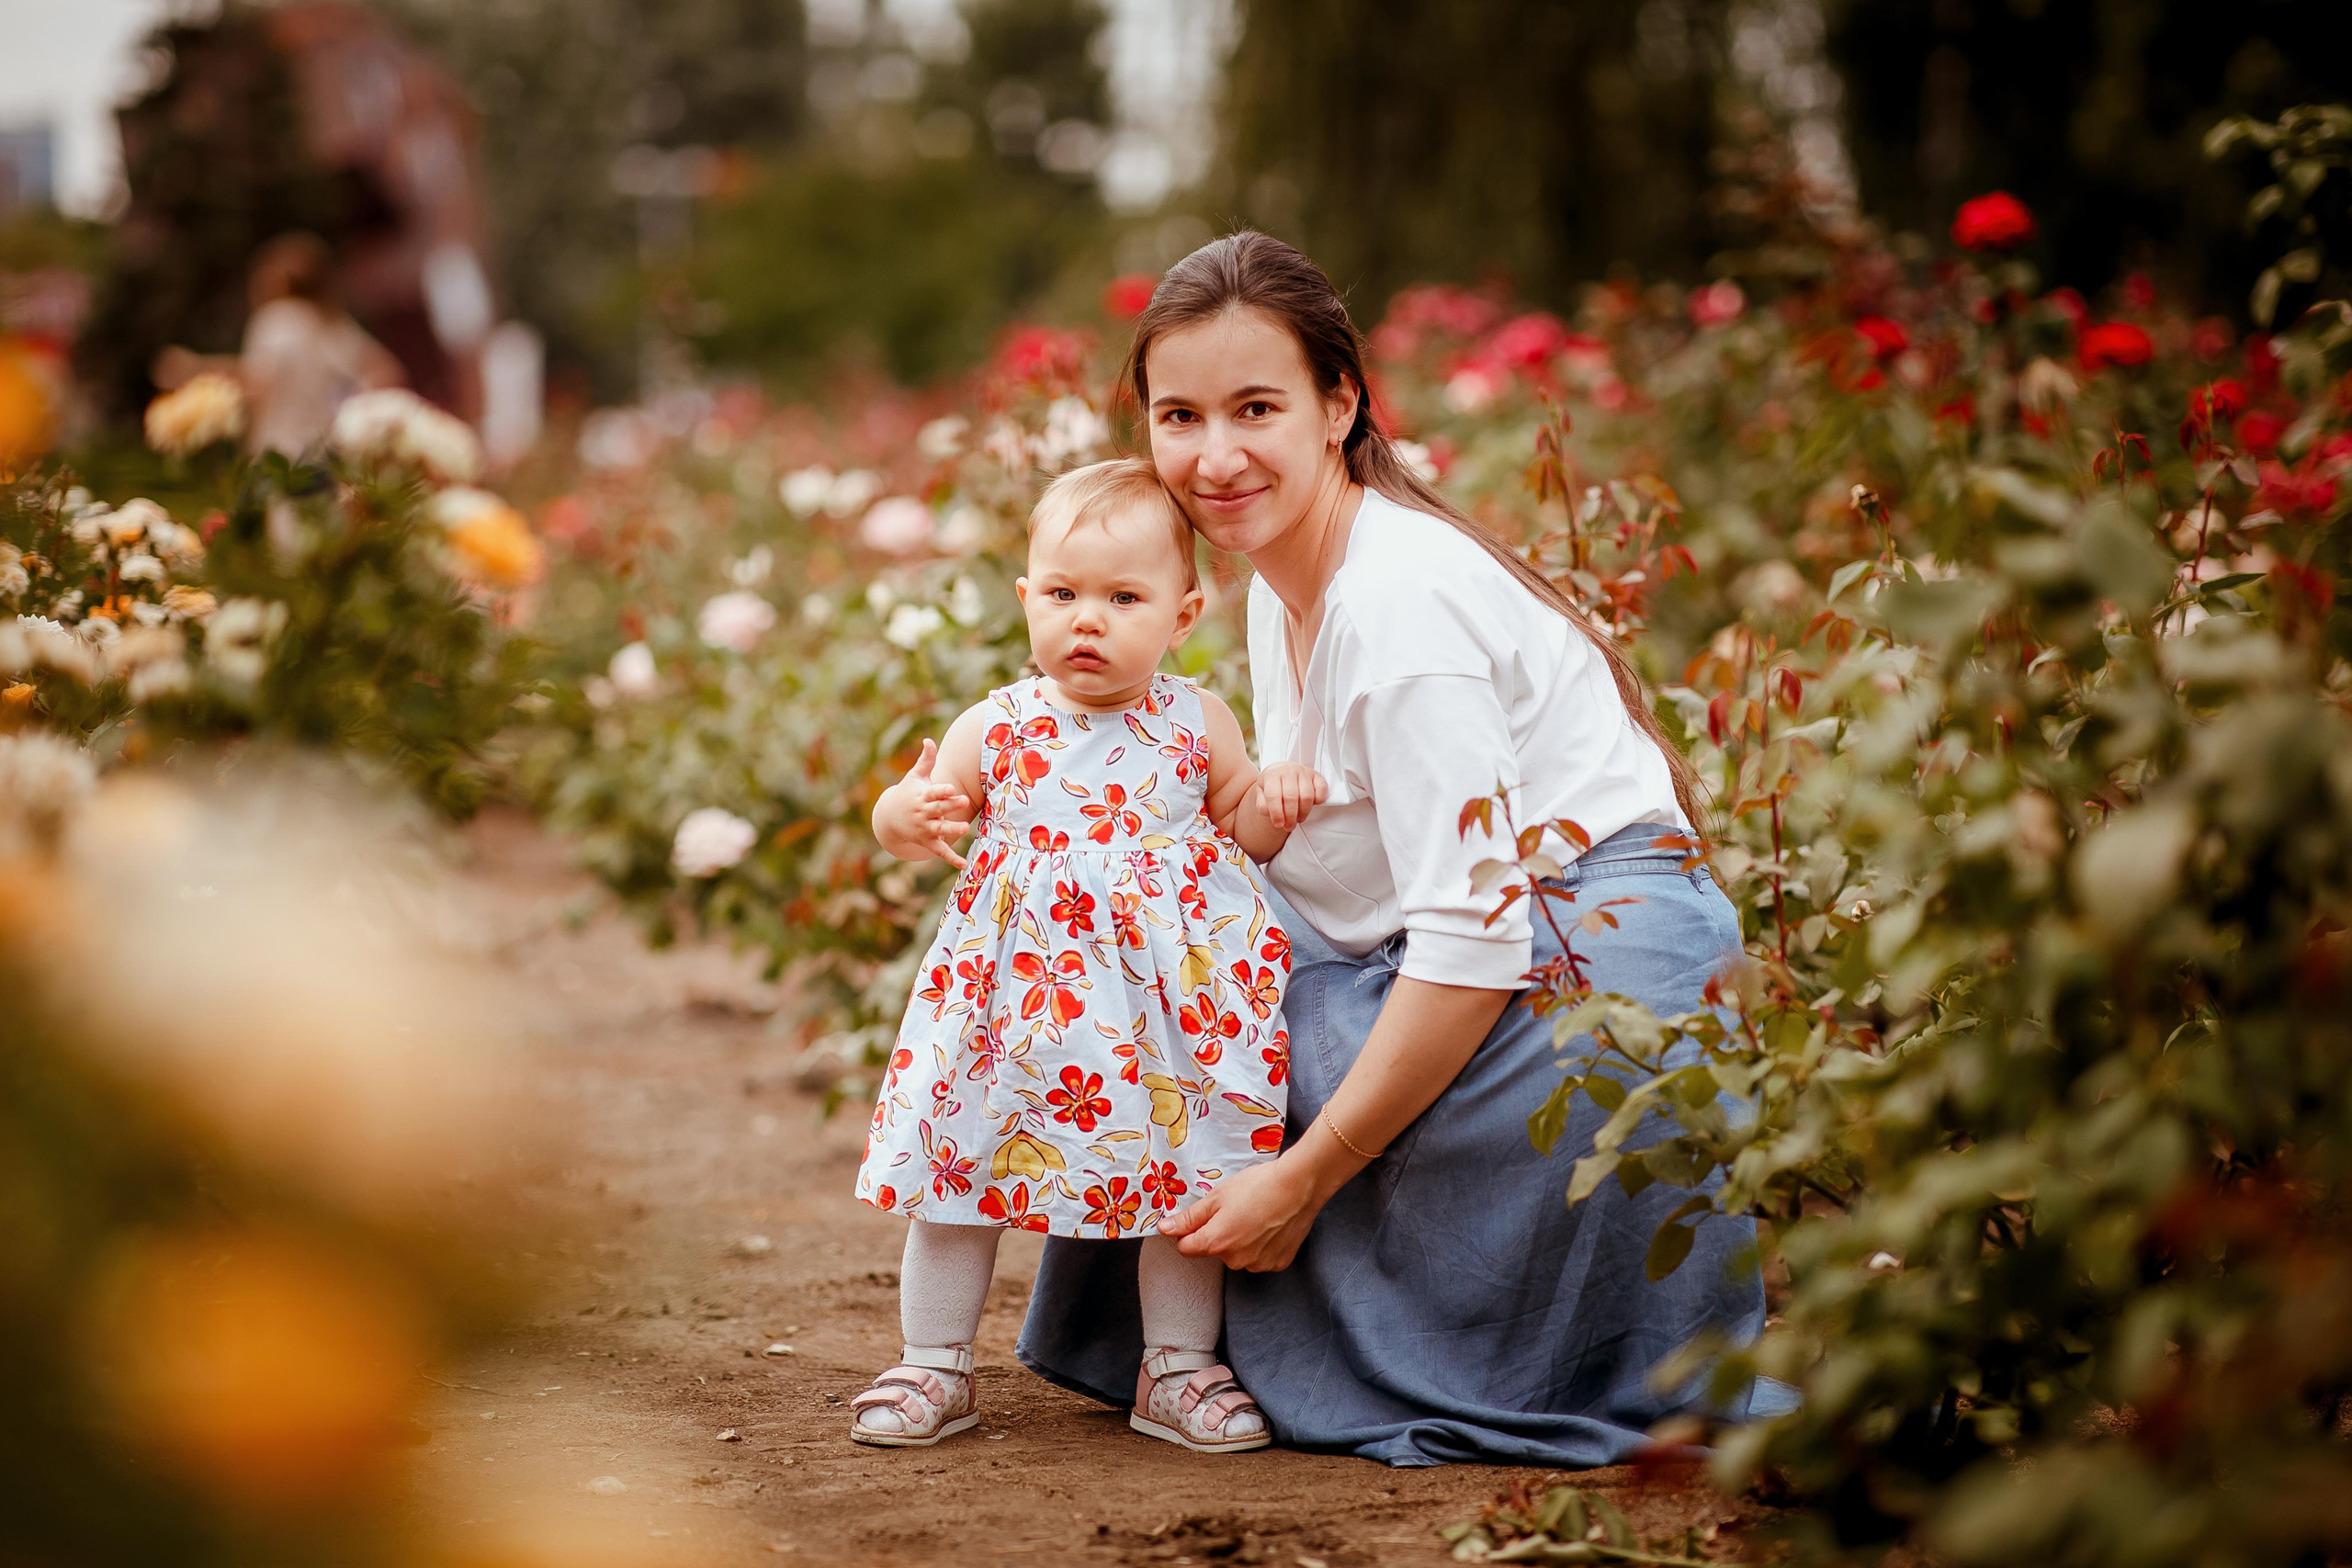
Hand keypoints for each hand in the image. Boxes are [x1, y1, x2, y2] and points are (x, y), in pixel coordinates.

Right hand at [876, 738, 972, 866]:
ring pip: (940, 830)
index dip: (942, 790)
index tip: (951, 787)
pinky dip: (952, 859)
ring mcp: (925, 829)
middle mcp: (924, 813)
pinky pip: (941, 852)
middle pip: (938, 810)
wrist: (890, 818)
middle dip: (950, 806)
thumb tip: (929, 740)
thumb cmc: (908, 793)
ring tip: (965, 828)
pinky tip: (965, 864)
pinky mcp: (928, 842)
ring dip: (951, 830)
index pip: (933, 792)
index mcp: (922, 797)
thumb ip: (925, 760)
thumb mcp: (915, 776)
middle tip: (964, 800)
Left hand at [1156, 1154, 1325, 1271]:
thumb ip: (1189, 1217)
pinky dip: (1262, 1245)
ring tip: (1255, 1215)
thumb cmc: (1258, 1185)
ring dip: (1241, 1241)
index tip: (1200, 1218)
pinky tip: (1270, 1225)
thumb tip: (1164, 1229)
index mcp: (1215, 1242)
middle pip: (1214, 1251)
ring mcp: (1258, 1264)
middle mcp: (1235, 1260)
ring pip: (1238, 1255)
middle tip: (1235, 1209)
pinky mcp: (1277, 1263)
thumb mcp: (1217, 1196)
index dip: (1188, 1231)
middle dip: (1219, 1233)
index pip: (1186, 1248)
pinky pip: (1260, 1257)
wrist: (1299, 1186)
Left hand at [1253, 763, 1327, 833]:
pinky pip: (1321, 789)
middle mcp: (1288, 771)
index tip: (1278, 824)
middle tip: (1289, 826)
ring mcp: (1304, 771)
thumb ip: (1263, 805)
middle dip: (1290, 817)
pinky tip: (1310, 806)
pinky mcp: (1316, 775)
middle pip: (1291, 798)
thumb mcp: (1261, 795)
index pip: (1273, 795)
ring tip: (1298, 819)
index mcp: (1272, 775)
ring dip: (1303, 812)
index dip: (1276, 813)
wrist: (1280, 773)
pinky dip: (1318, 801)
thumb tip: (1272, 814)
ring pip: (1307, 796)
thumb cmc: (1271, 787)